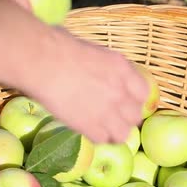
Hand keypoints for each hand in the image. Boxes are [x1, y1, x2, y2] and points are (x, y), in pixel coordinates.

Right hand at [26, 30, 149, 144]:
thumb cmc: (60, 47)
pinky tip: (85, 128)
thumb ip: (103, 66)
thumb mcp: (93, 51)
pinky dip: (94, 136)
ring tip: (99, 127)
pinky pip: (101, 139)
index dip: (132, 99)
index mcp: (122, 69)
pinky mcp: (90, 126)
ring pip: (122, 133)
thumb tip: (96, 69)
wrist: (44, 61)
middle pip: (134, 116)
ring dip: (112, 132)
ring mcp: (107, 111)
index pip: (142, 93)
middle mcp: (120, 91)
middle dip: (123, 117)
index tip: (122, 100)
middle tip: (109, 115)